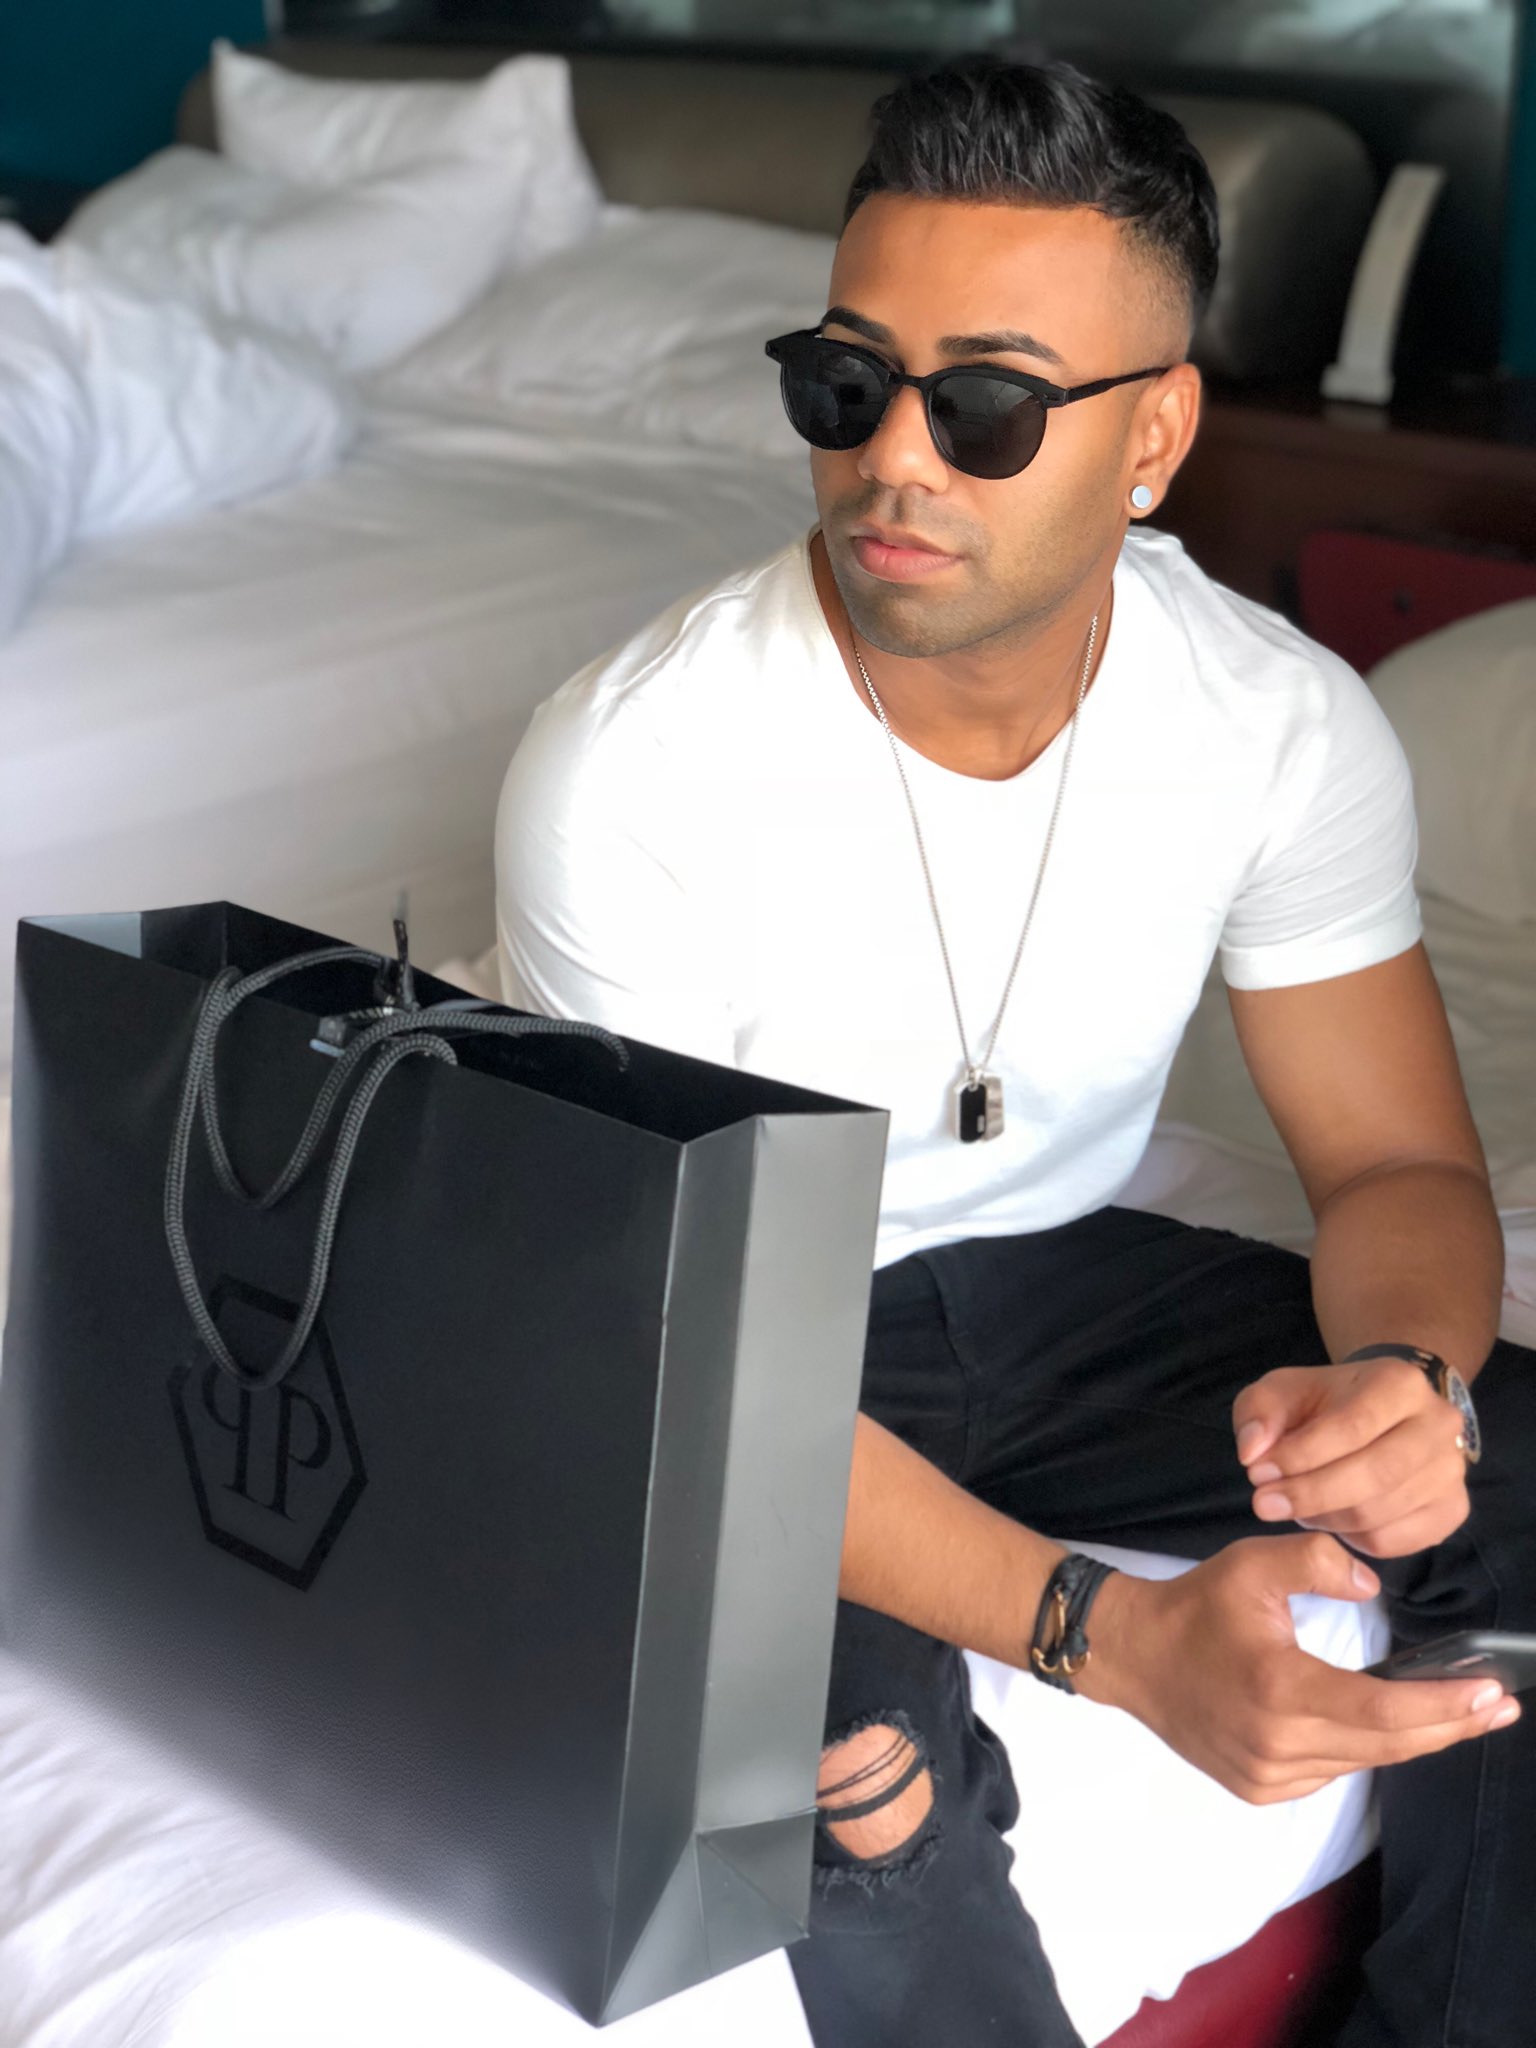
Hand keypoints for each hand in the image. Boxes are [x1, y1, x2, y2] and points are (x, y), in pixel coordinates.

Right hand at [1078, 1533, 1518, 1803]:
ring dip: (1408, 1736)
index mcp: (1281, 1688)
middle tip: (1497, 1707)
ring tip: (1452, 1711)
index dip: (1443, 1706)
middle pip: (1386, 1744)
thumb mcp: (1252, 1563)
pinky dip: (1362, 1748)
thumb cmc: (1194, 1605)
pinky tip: (1383, 1723)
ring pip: (1361, 1760)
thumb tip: (1372, 1586)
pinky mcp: (1261, 1789)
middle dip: (1448, 1726)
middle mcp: (1279, 1744)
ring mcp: (1269, 1775)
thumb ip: (1319, 1561)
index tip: (1491, 1695)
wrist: (1132, 1655)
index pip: (1383, 1708)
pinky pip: (1331, 1771)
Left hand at [1232, 1357, 1470, 1557]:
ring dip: (1323, 1517)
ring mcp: (1452, 1472)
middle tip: (1263, 1503)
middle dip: (1309, 1494)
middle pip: (1373, 1475)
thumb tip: (1253, 1452)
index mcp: (1400, 1382)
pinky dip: (1350, 1538)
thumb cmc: (1328, 1403)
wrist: (1383, 1414)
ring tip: (1292, 1505)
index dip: (1300, 1455)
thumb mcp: (1284, 1391)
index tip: (1256, 1473)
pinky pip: (1393, 1542)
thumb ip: (1259, 1412)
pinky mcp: (1452, 1511)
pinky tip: (1328, 1518)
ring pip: (1379, 1513)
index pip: (1351, 1426)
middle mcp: (1439, 1425)